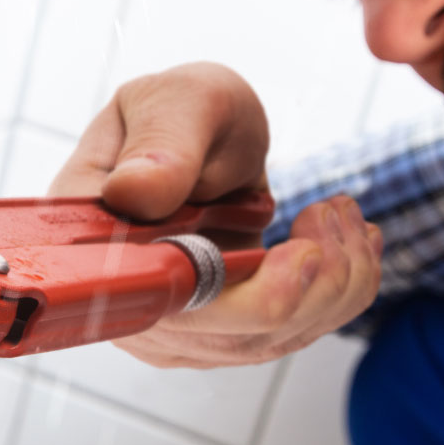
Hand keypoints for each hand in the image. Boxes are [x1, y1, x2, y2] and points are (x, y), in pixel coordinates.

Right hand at [51, 63, 381, 366]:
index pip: (160, 306)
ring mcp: (177, 326)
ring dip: (333, 281)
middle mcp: (131, 302)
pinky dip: (340, 289)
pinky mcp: (221, 332)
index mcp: (96, 246)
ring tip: (340, 212)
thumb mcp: (174, 102)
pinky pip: (292, 333)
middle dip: (308, 283)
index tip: (300, 251)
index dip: (237, 299)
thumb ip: (160, 144)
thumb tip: (132, 192)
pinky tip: (347, 239)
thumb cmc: (181, 112)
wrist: (200, 137)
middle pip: (229, 339)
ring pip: (270, 341)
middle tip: (330, 213)